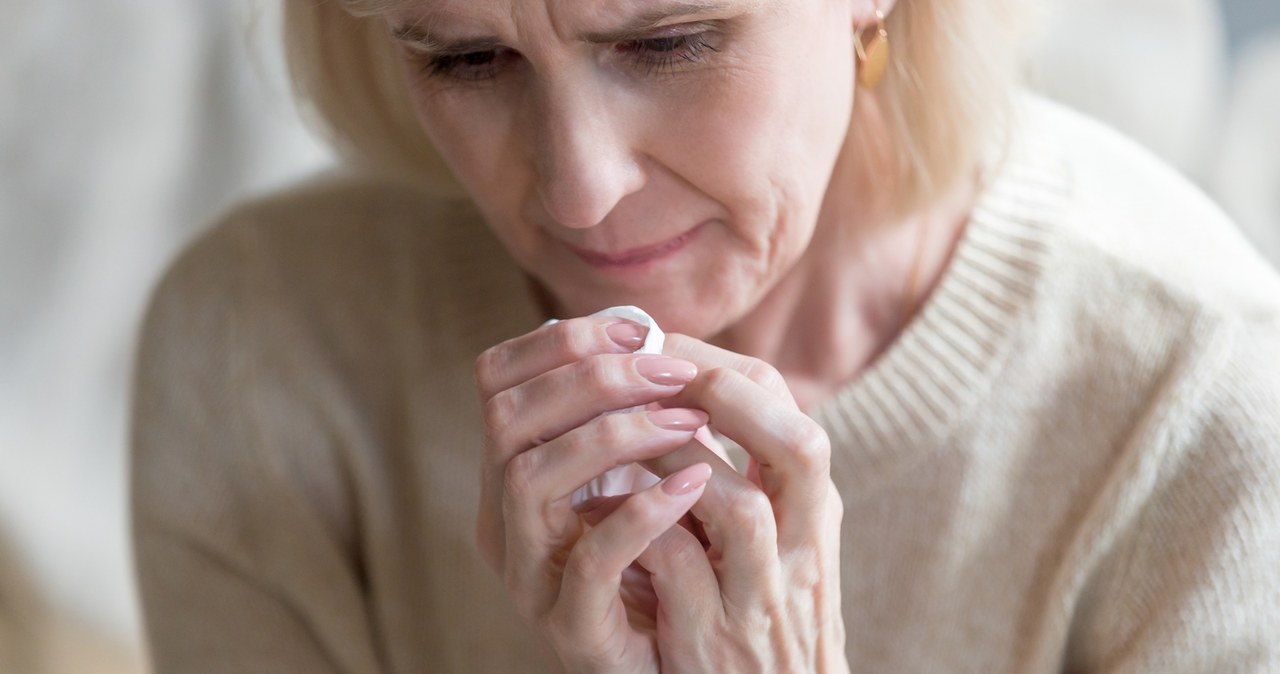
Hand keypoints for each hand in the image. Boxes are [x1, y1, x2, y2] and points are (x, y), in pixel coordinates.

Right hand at [474, 316, 714, 671]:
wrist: (677, 661)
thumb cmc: (665, 559)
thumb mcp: (637, 474)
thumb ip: (626, 414)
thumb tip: (649, 330)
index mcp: (511, 473)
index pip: (496, 379)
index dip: (560, 341)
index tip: (637, 329)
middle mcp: (505, 521)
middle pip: (507, 418)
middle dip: (593, 377)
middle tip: (673, 371)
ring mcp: (530, 577)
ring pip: (530, 478)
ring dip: (615, 432)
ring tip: (691, 420)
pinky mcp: (572, 628)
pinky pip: (588, 559)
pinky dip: (640, 510)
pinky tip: (693, 482)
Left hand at [633, 334, 848, 672]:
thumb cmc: (760, 616)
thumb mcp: (776, 542)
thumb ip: (747, 477)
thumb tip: (690, 395)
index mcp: (817, 517)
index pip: (800, 422)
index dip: (735, 374)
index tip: (669, 349)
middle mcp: (803, 551)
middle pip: (800, 447)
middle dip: (724, 396)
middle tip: (651, 373)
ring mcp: (759, 597)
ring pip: (736, 506)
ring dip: (672, 458)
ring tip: (621, 433)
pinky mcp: (710, 637)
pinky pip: (674, 565)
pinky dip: (636, 522)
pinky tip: (598, 502)